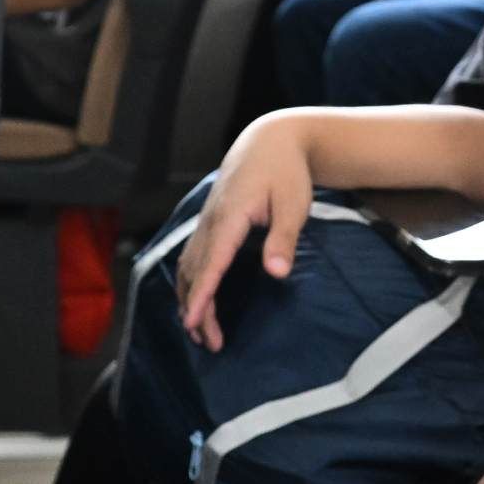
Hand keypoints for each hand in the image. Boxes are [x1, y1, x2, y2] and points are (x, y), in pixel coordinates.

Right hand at [174, 115, 320, 350]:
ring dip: (190, 298)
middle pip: (195, 272)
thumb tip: (277, 273)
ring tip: (198, 331)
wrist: (270, 139)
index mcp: (229, 217)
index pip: (211, 264)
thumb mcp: (294, 204)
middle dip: (196, 309)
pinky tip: (195, 298)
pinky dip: (190, 281)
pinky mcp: (209, 221)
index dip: (201, 296)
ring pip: (188, 266)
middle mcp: (210, 221)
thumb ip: (284, 239)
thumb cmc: (286, 171)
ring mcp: (206, 221)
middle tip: (209, 343)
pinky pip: (192, 256)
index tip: (192, 324)